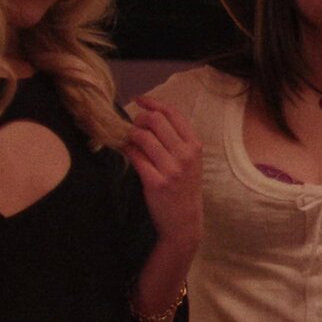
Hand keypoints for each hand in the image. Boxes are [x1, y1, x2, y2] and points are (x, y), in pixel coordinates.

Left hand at [126, 95, 203, 252]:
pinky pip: (135, 156)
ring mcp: (172, 169)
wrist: (184, 222)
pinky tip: (126, 152)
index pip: (172, 113)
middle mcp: (186, 155)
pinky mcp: (156, 182)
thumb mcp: (191, 161)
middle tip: (133, 127)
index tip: (139, 100)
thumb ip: (177, 139)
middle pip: (155, 120)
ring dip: (130, 135)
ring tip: (128, 141)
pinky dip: (127, 150)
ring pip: (143, 136)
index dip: (153, 103)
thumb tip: (150, 116)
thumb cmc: (184, 188)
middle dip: (138, 120)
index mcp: (195, 145)